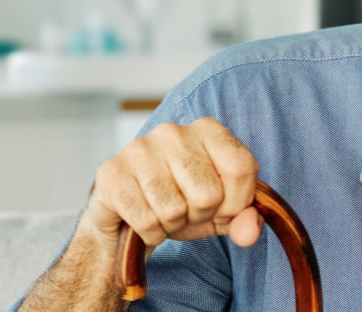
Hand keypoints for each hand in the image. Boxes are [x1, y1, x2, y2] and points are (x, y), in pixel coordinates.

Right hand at [80, 118, 263, 247]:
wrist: (129, 215)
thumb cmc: (182, 203)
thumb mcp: (223, 212)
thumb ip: (246, 219)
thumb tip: (250, 233)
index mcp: (208, 130)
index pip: (241, 168)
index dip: (237, 202)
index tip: (223, 208)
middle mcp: (173, 132)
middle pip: (208, 194)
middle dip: (201, 215)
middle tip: (188, 211)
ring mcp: (139, 148)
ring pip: (174, 209)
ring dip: (173, 225)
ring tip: (165, 214)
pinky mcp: (111, 173)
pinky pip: (146, 220)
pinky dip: (151, 232)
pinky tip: (146, 221)